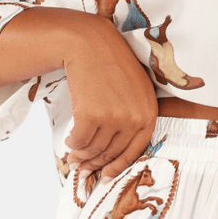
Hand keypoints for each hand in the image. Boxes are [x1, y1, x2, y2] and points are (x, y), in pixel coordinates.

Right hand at [59, 15, 160, 179]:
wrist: (90, 43)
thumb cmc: (111, 65)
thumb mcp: (135, 89)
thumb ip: (133, 116)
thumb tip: (114, 149)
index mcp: (148, 113)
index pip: (135, 151)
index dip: (118, 166)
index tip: (106, 175)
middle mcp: (134, 118)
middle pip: (112, 152)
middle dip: (96, 164)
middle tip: (84, 168)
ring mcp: (114, 117)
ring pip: (94, 148)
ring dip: (81, 155)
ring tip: (73, 157)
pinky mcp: (92, 115)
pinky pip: (79, 140)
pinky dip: (72, 143)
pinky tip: (69, 141)